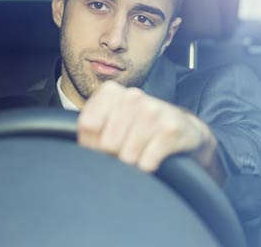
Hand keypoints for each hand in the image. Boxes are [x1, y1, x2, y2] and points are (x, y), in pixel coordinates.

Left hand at [77, 81, 216, 171]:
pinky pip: (147, 162)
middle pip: (107, 144)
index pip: (88, 126)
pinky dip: (148, 167)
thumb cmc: (138, 128)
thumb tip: (77, 150)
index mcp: (112, 92)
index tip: (104, 145)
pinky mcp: (171, 128)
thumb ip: (89, 129)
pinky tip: (154, 157)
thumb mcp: (112, 120)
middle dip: (114, 156)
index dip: (92, 144)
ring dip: (133, 163)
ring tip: (141, 152)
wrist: (182, 129)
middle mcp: (132, 96)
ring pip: (127, 155)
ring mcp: (153, 110)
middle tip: (126, 150)